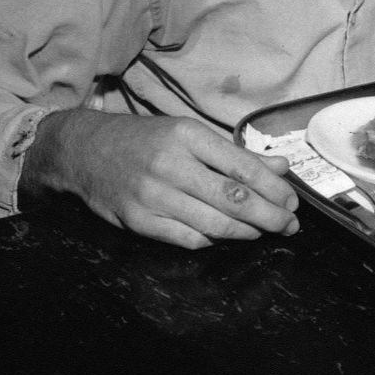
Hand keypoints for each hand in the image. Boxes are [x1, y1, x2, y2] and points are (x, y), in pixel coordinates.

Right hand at [21, 109, 299, 248]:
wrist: (82, 151)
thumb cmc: (143, 140)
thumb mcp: (188, 134)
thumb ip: (235, 155)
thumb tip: (281, 168)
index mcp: (187, 136)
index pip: (242, 167)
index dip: (274, 189)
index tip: (292, 202)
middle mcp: (171, 164)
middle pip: (234, 199)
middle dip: (270, 216)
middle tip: (290, 226)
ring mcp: (152, 195)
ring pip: (214, 223)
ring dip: (246, 232)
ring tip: (263, 232)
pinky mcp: (138, 220)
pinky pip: (186, 239)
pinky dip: (211, 240)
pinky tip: (225, 236)